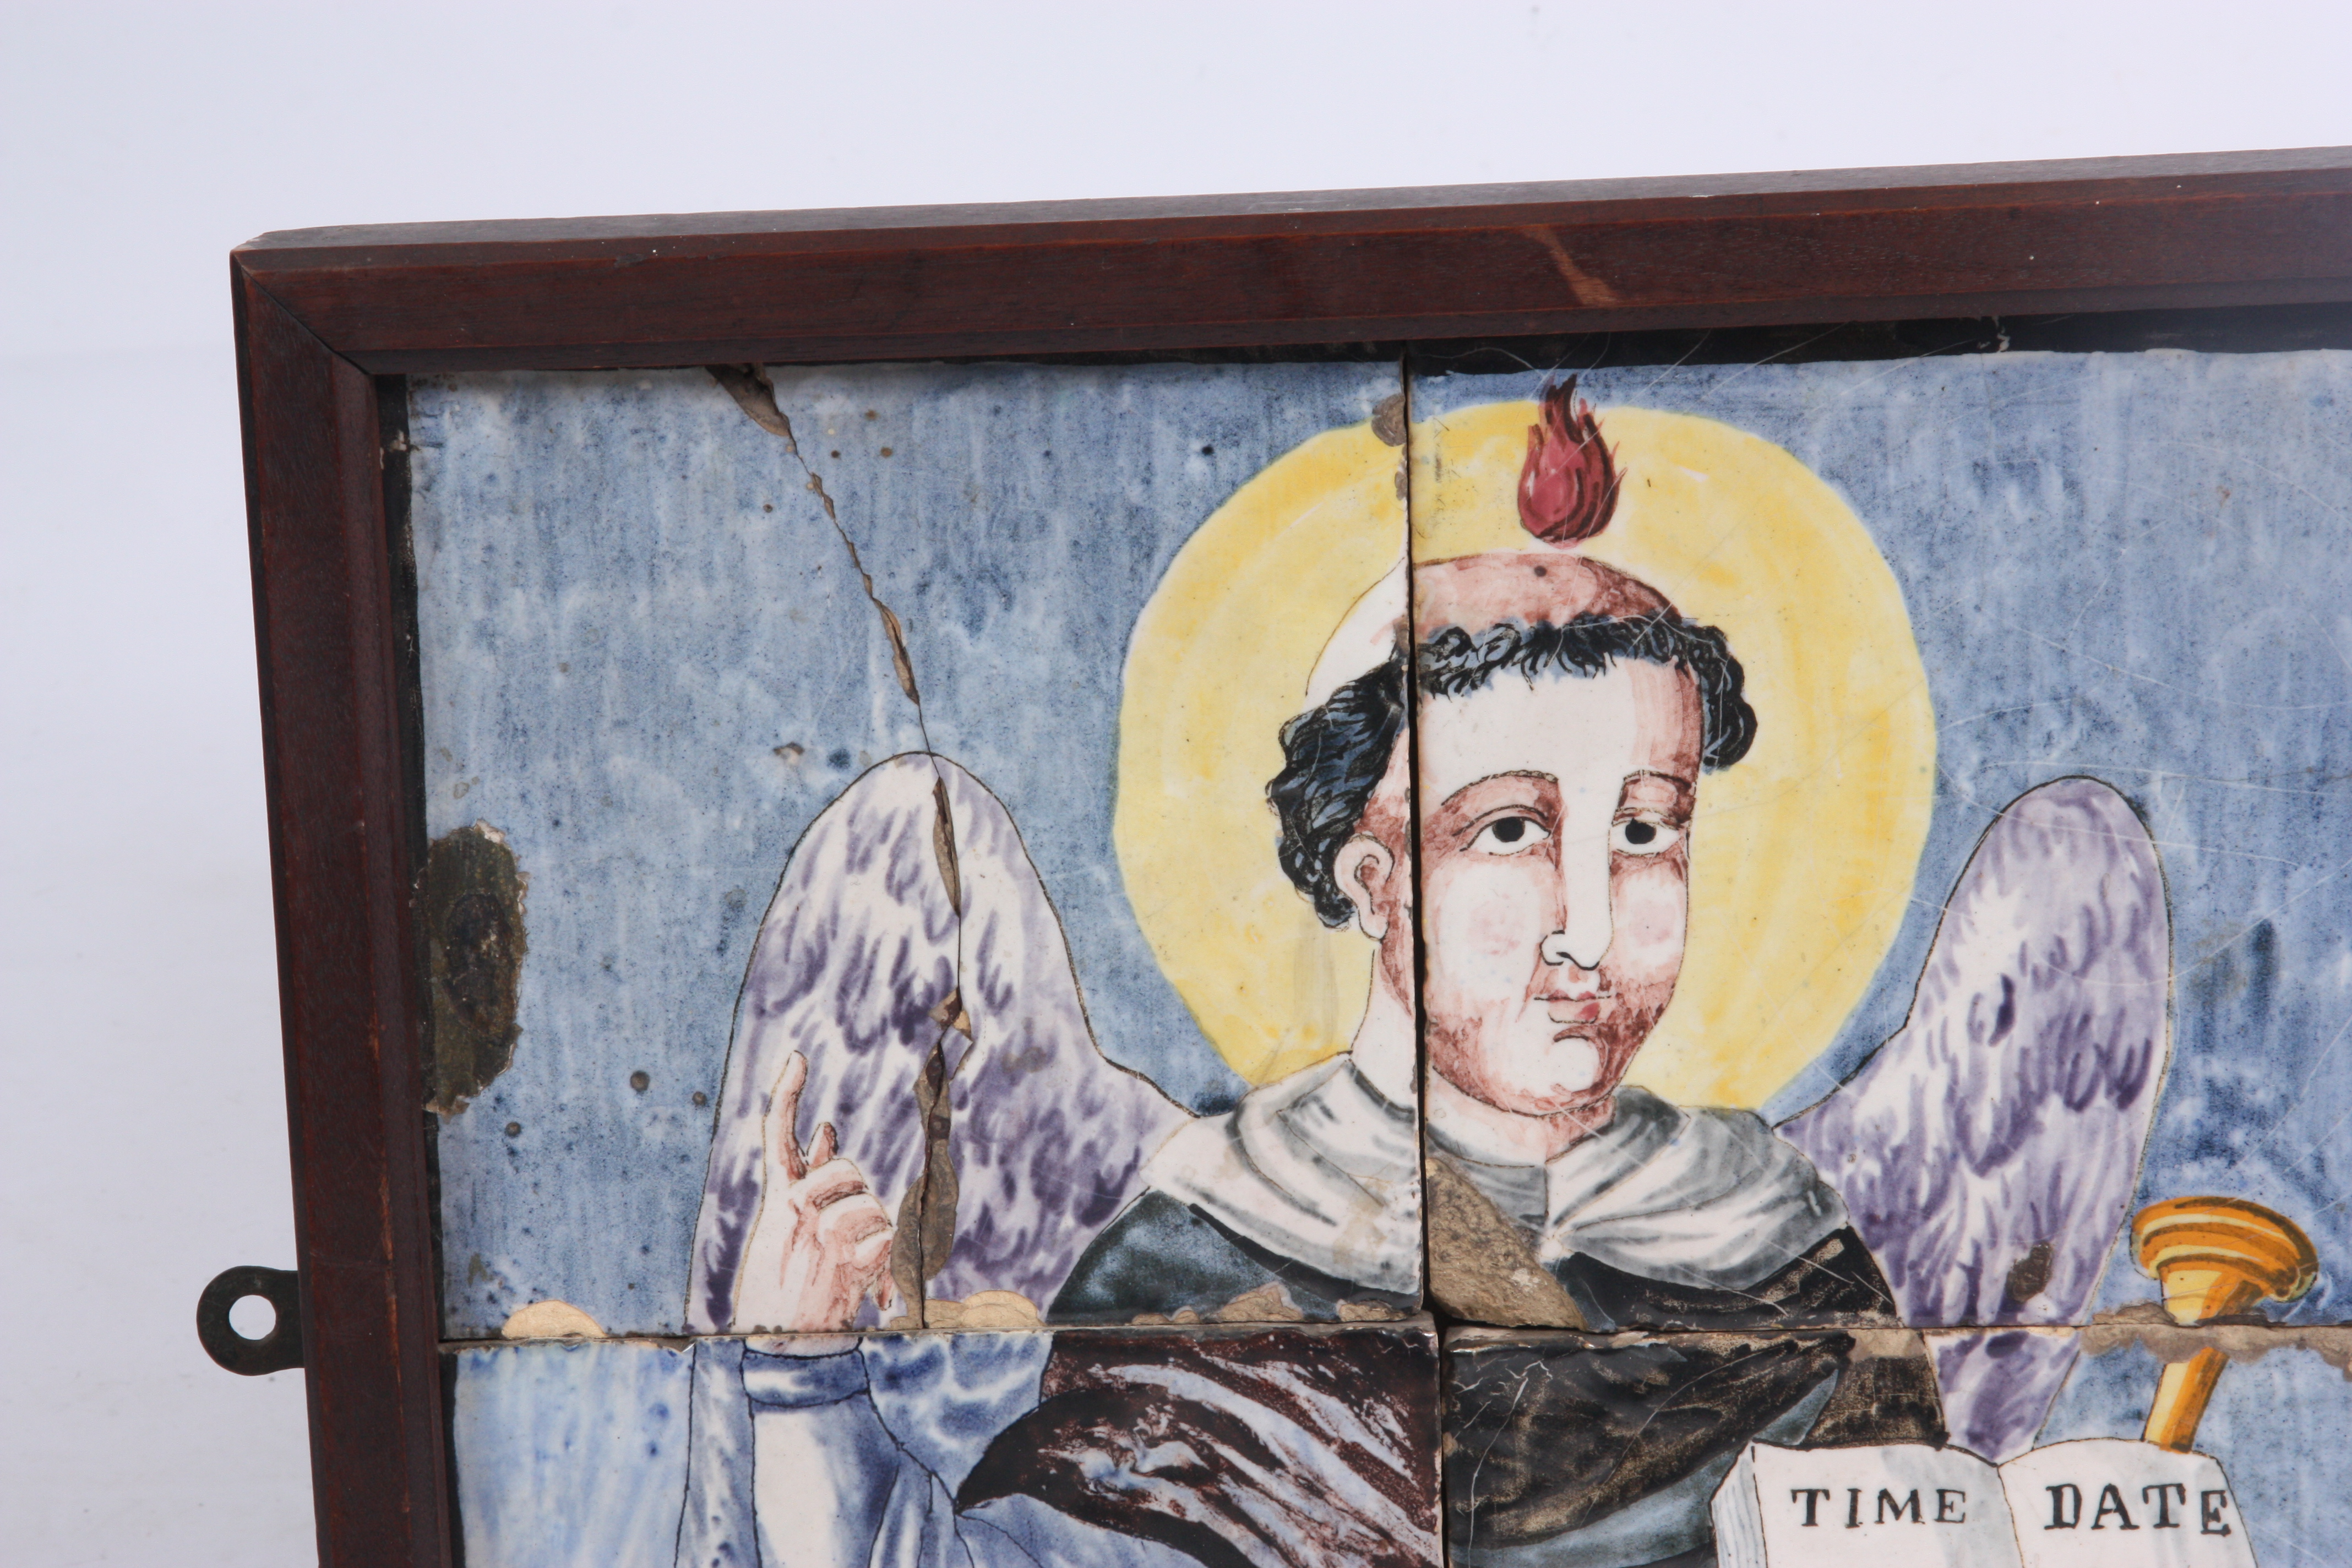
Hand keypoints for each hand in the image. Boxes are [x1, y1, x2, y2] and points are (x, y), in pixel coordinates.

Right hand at [731, 1052, 894, 1332]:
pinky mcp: (843, 1257)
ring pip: (871, 1206)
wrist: (778, 1353)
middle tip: (848, 1240)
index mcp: (777, 1204)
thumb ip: (809, 1180)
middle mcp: (794, 1210)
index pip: (777, 1135)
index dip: (786, 1094)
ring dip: (875, 1239)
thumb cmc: (783, 1293)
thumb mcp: (785, 1234)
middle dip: (858, 1194)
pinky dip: (888, 1269)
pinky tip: (871, 1295)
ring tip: (854, 1275)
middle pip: (846, 1168)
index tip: (797, 1056)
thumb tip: (827, 1127)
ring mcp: (818, 1230)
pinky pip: (887, 1239)